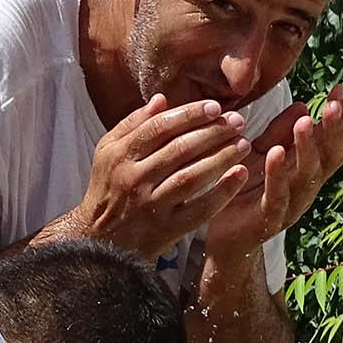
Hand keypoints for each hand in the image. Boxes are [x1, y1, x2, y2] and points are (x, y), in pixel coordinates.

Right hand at [60, 97, 255, 259]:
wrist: (99, 242)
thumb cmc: (107, 190)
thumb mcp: (107, 153)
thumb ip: (132, 125)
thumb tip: (161, 99)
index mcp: (120, 156)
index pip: (160, 128)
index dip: (190, 114)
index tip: (215, 107)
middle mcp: (134, 180)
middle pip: (180, 149)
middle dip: (212, 132)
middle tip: (237, 122)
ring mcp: (151, 206)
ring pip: (191, 177)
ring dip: (221, 158)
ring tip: (242, 144)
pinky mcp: (166, 229)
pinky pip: (199, 209)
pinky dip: (222, 192)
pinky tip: (240, 174)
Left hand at [206, 84, 342, 257]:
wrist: (225, 239)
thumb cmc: (246, 193)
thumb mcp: (262, 156)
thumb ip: (279, 133)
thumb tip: (302, 105)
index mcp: (307, 172)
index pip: (330, 143)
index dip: (337, 119)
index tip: (340, 90)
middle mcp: (305, 190)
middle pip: (327, 159)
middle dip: (332, 130)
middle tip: (333, 104)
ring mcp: (289, 207)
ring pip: (306, 177)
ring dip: (307, 149)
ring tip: (306, 123)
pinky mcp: (267, 220)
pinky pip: (276, 196)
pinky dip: (277, 175)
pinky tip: (276, 153)